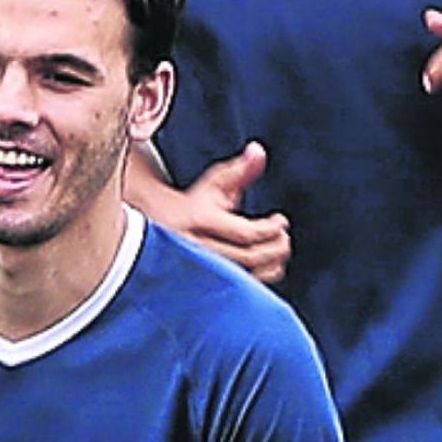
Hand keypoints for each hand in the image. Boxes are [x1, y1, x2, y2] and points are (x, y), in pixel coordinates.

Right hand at [130, 142, 290, 283]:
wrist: (157, 229)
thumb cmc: (192, 204)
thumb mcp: (214, 183)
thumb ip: (240, 170)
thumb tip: (259, 150)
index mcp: (199, 220)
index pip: (245, 233)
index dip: (270, 229)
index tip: (281, 221)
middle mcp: (195, 248)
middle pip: (246, 258)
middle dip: (274, 249)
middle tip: (284, 237)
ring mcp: (196, 271)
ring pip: (243, 279)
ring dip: (270, 266)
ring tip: (278, 250)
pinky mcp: (201, 286)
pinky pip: (236, 291)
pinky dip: (259, 281)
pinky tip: (266, 267)